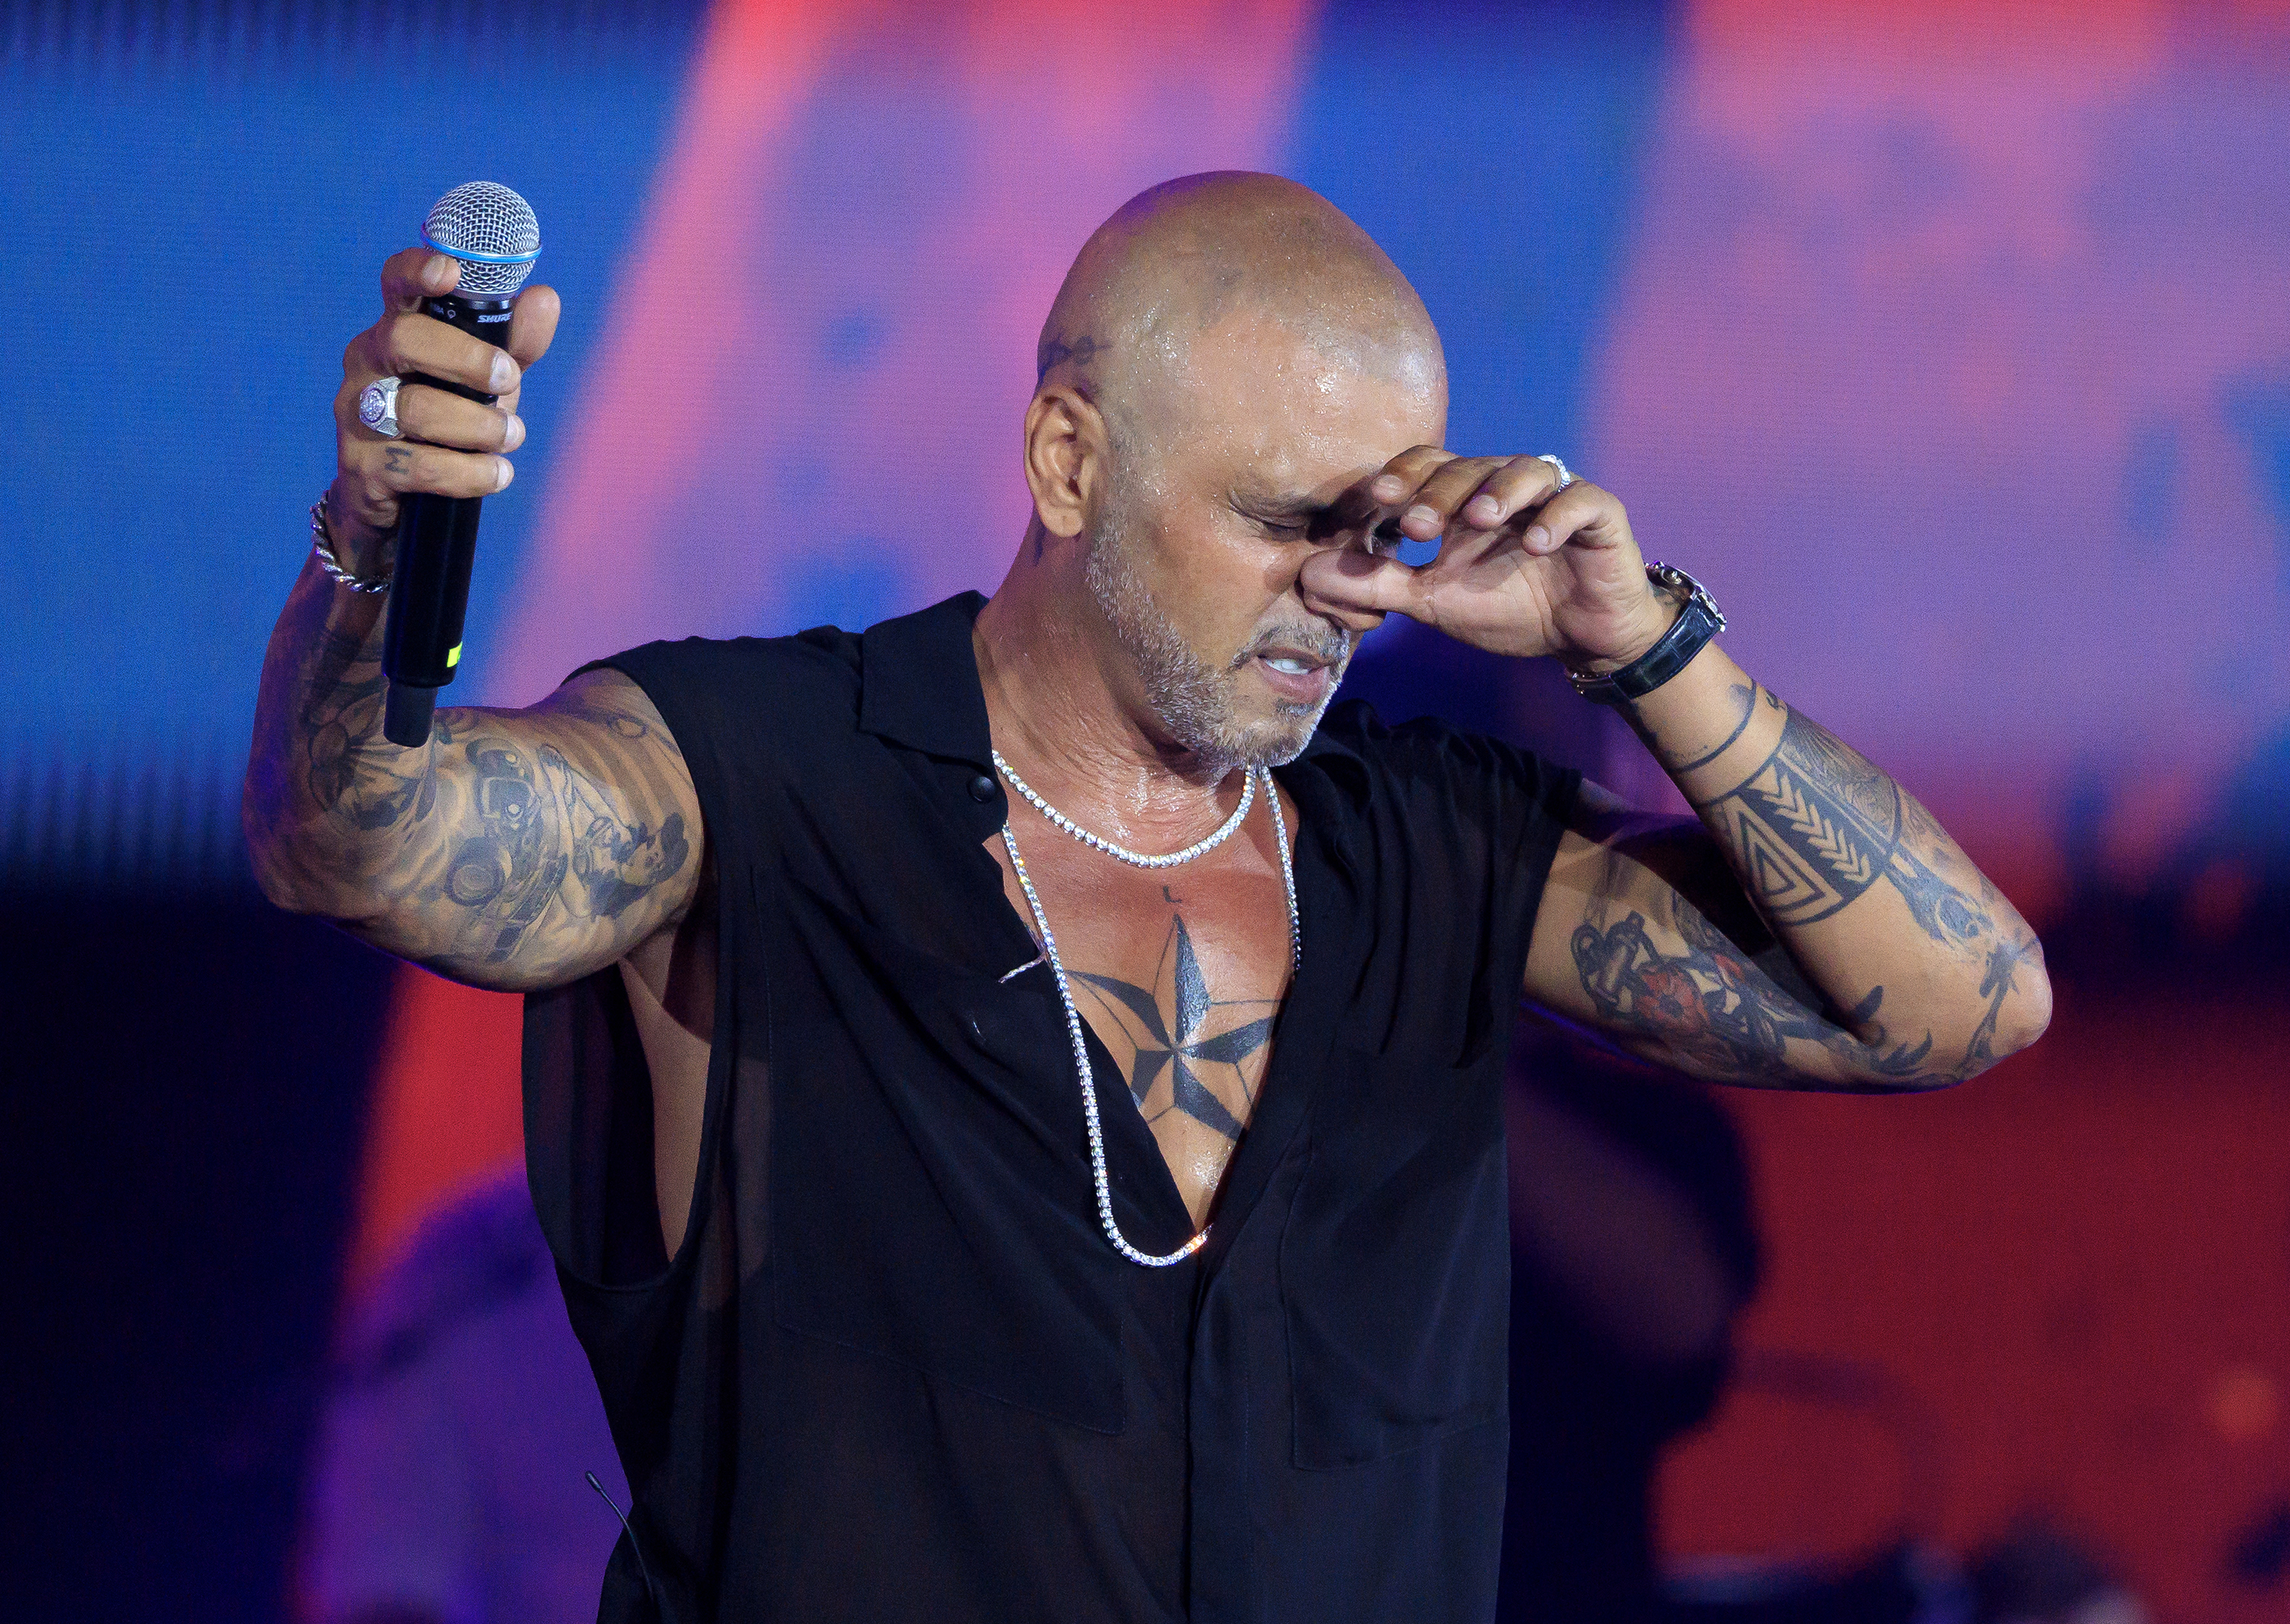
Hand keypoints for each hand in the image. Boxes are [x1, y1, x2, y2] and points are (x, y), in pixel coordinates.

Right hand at [325, 248, 561, 567]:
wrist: (399, 503)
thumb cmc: (446, 424)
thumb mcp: (485, 381)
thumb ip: (514, 343)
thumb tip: (544, 299)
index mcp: (396, 330)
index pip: (394, 286)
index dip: (416, 271)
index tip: (450, 272)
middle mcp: (366, 364)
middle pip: (404, 340)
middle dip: (466, 359)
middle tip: (509, 380)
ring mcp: (357, 415)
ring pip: (416, 408)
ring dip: (479, 425)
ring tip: (510, 437)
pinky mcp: (362, 467)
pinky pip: (419, 466)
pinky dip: (470, 472)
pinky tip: (497, 474)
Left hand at [1297, 447, 1678, 669]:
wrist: (1582, 636)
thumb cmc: (1510, 608)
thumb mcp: (1435, 601)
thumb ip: (1378, 585)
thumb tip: (1308, 577)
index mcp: (1464, 499)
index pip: (1429, 465)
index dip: (1404, 475)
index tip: (1376, 498)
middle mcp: (1507, 487)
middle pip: (1469, 467)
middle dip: (1440, 492)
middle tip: (1417, 527)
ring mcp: (1555, 496)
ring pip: (1526, 470)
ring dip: (1500, 492)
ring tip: (1480, 520)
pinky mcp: (1599, 515)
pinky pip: (1581, 501)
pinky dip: (1559, 518)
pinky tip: (1540, 543)